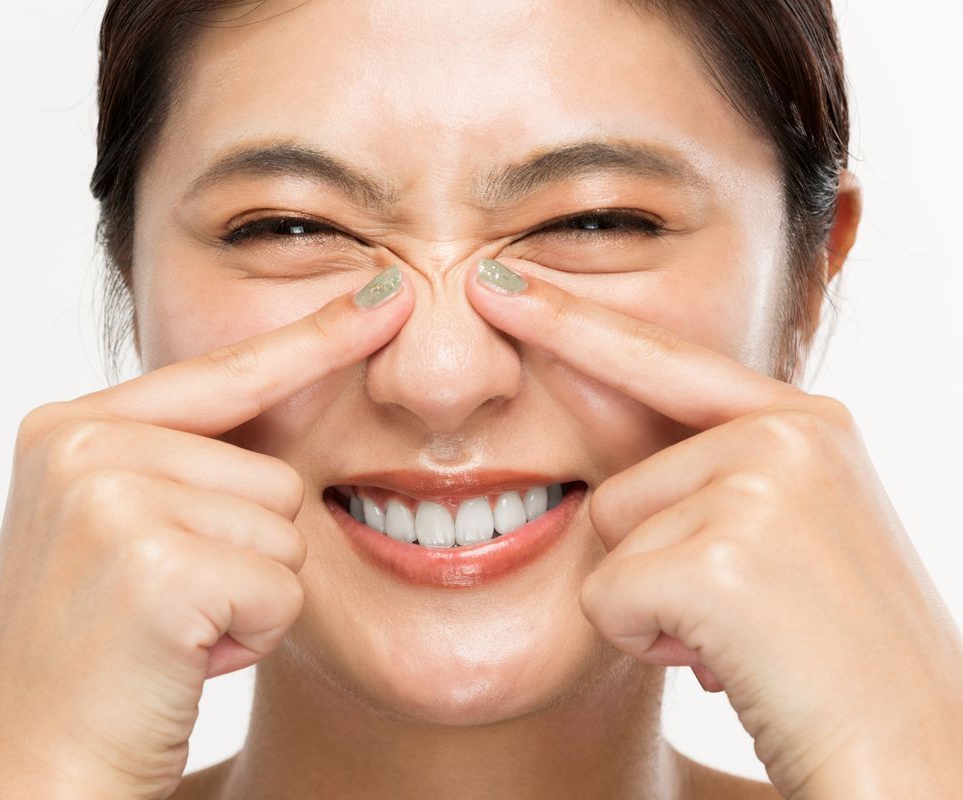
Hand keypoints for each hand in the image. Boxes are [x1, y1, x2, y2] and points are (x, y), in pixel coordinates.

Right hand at [0, 268, 412, 798]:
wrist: (33, 776)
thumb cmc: (92, 668)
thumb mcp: (120, 537)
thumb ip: (183, 468)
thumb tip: (295, 422)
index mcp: (68, 427)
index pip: (221, 373)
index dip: (311, 339)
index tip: (386, 294)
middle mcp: (80, 444)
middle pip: (273, 472)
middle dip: (248, 554)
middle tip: (171, 611)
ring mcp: (109, 496)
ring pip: (285, 528)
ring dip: (251, 596)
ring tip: (173, 636)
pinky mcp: (152, 562)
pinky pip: (281, 585)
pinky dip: (253, 635)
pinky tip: (184, 659)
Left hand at [466, 260, 962, 797]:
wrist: (913, 756)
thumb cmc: (832, 658)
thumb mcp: (786, 538)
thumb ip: (710, 480)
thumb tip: (597, 475)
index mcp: (806, 422)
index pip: (659, 360)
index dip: (570, 320)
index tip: (494, 281)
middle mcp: (787, 434)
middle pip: (620, 482)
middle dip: (654, 563)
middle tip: (747, 615)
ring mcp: (759, 486)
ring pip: (609, 538)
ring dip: (653, 606)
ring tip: (742, 637)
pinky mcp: (721, 556)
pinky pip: (607, 596)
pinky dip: (648, 642)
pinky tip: (727, 661)